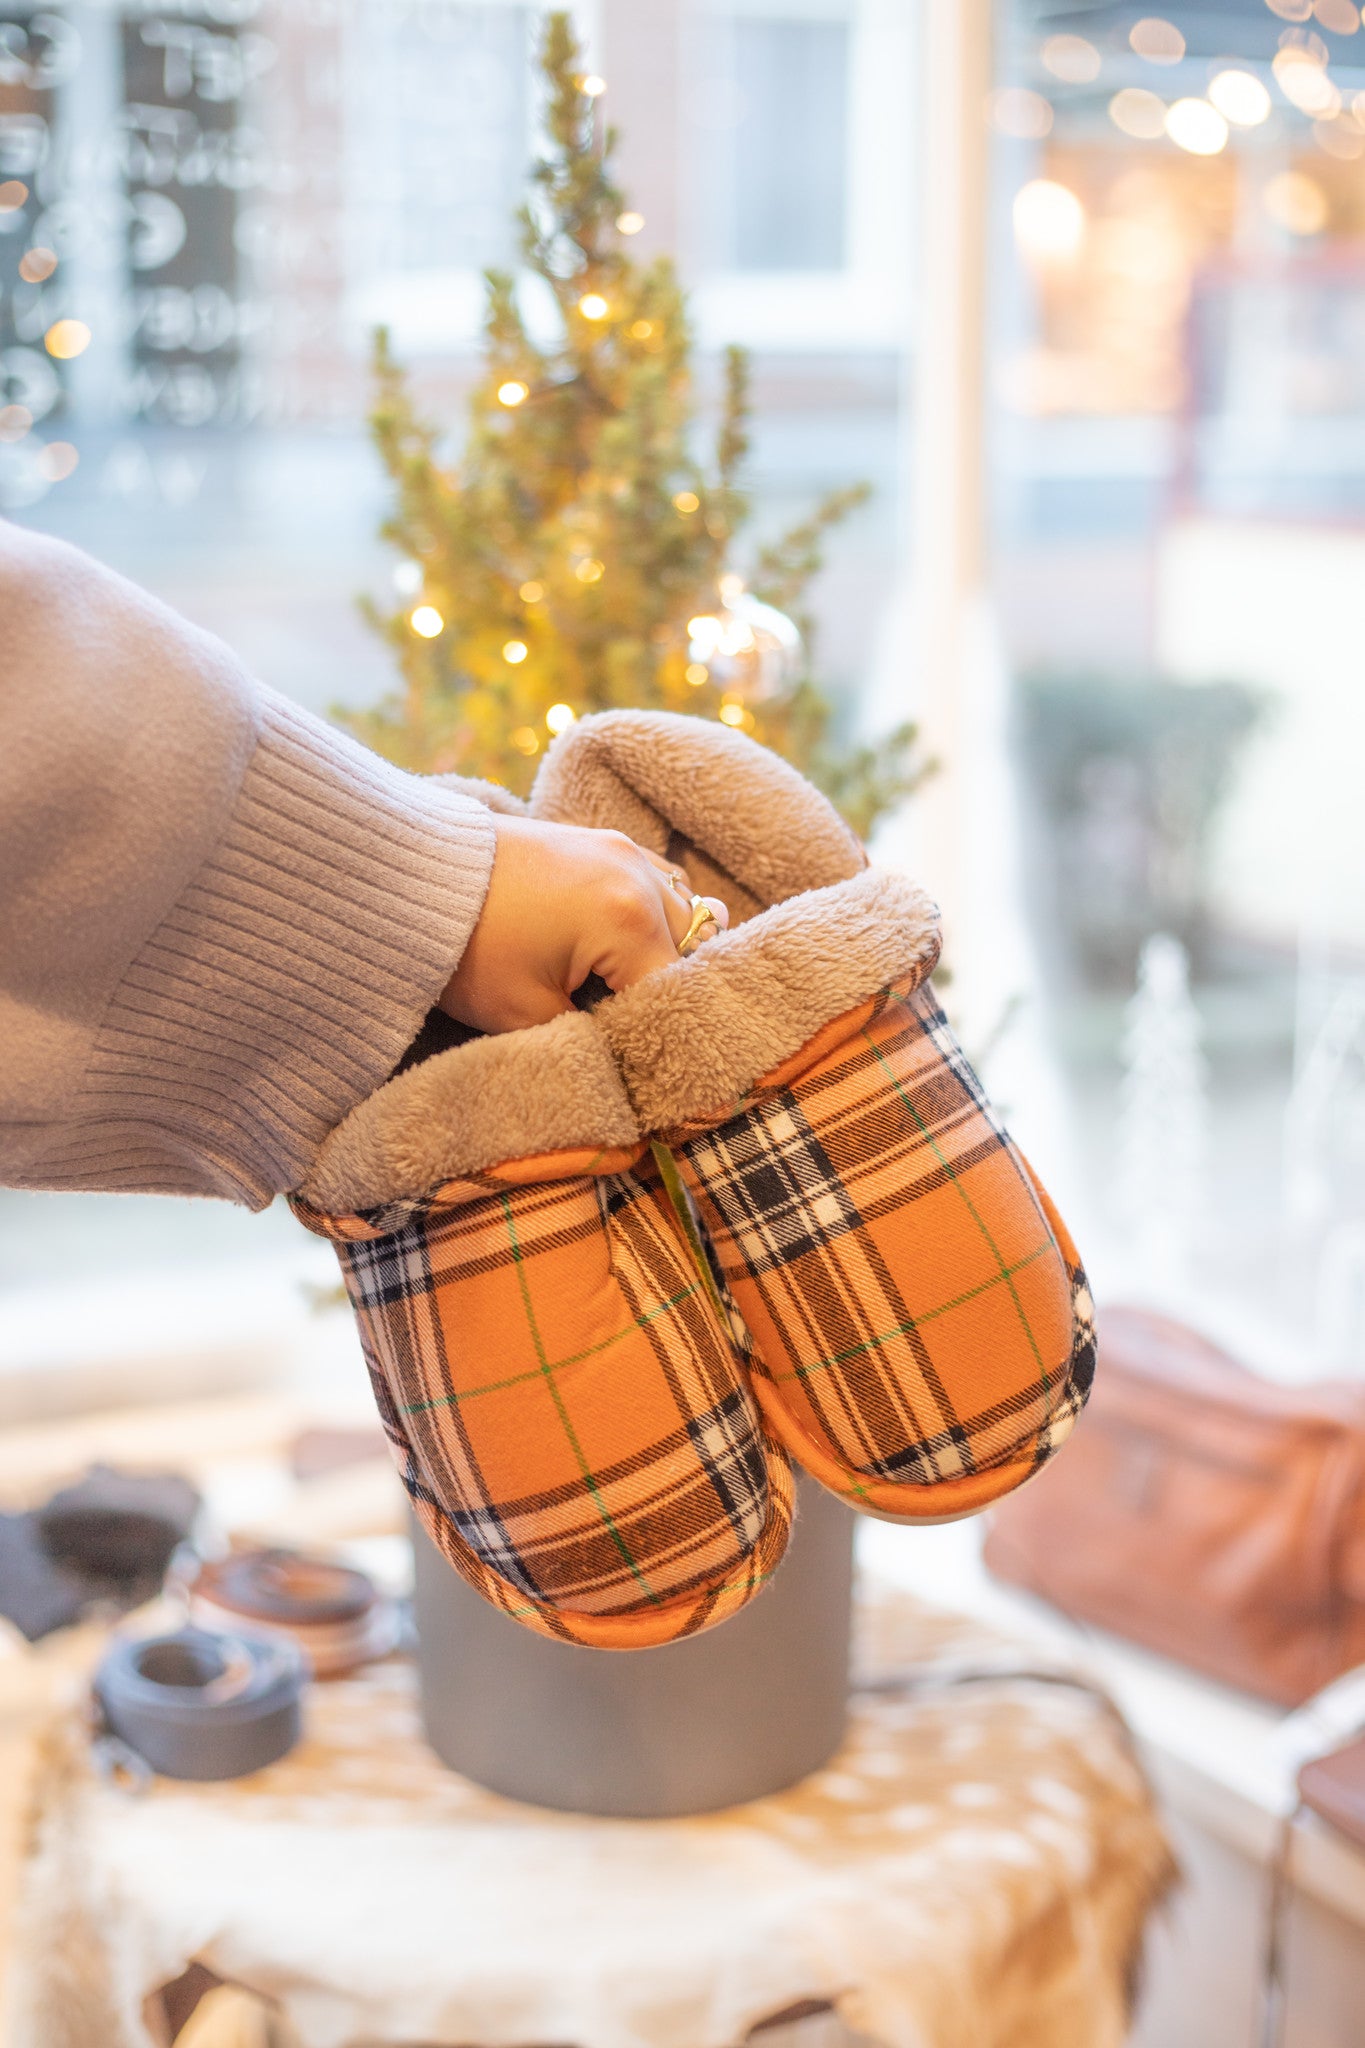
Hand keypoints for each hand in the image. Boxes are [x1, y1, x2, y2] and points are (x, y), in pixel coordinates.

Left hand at [438, 814, 727, 1032]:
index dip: (665, 1035)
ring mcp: (622, 850)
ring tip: (625, 989)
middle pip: (692, 949)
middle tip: (633, 1027)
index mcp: (628, 919)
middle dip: (667, 991)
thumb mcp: (528, 1015)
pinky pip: (655, 883)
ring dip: (664, 951)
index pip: (677, 993)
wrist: (410, 878)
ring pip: (683, 911)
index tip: (648, 1064)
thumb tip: (624, 1054)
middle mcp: (638, 875)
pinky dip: (649, 917)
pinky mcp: (602, 842)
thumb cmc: (467, 949)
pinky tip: (615, 949)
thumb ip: (591, 1038)